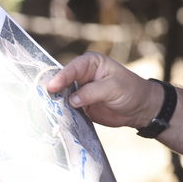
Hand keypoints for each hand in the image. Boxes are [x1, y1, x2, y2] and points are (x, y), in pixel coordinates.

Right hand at [45, 52, 159, 129]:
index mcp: (90, 63)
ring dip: (55, 102)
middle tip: (42, 98)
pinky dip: (61, 113)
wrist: (140, 109)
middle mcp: (81, 75)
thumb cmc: (131, 91)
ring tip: (45, 109)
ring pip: (62, 95)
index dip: (62, 77)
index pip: (72, 68)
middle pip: (62, 81)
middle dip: (53, 89)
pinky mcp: (79, 105)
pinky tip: (54, 117)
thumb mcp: (114, 88)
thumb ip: (92, 92)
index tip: (52, 87)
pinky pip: (67, 108)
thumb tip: (72, 100)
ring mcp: (79, 91)